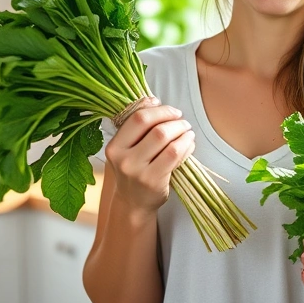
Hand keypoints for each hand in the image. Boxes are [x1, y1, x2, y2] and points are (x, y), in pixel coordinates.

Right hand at [103, 97, 193, 214]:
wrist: (133, 203)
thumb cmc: (135, 170)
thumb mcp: (128, 148)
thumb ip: (137, 125)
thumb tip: (153, 99)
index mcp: (114, 146)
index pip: (137, 118)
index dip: (158, 110)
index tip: (171, 110)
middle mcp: (123, 158)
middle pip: (154, 128)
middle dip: (173, 119)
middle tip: (182, 121)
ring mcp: (138, 171)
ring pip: (166, 139)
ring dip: (182, 131)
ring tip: (188, 131)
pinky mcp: (153, 181)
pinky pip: (175, 154)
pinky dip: (186, 145)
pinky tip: (189, 143)